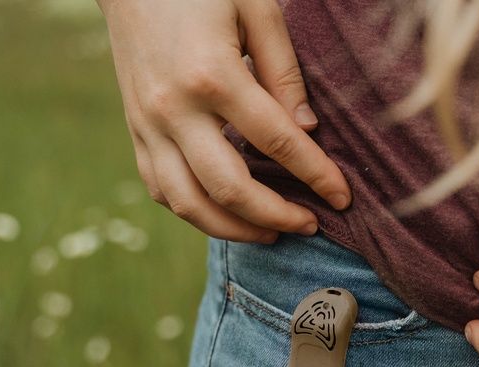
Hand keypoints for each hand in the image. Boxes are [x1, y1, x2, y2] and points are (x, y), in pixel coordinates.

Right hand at [98, 0, 351, 242]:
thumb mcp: (256, 9)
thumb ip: (284, 71)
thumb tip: (308, 131)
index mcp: (212, 75)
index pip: (277, 142)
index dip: (316, 175)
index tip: (343, 197)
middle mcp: (175, 110)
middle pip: (230, 188)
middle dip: (277, 216)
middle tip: (310, 225)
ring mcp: (149, 126)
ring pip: (190, 204)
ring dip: (236, 230)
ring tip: (272, 232)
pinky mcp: (135, 133)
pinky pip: (163, 191)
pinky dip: (197, 213)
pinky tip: (228, 215)